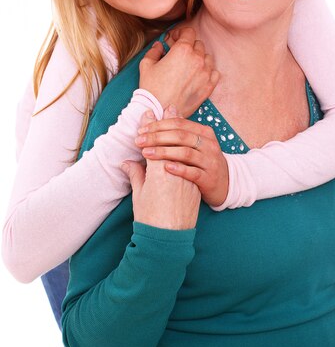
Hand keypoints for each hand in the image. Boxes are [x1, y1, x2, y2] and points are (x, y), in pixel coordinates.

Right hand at [122, 107, 200, 229]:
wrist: (169, 239)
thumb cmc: (150, 218)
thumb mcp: (139, 195)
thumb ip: (135, 174)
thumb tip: (127, 163)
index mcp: (157, 171)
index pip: (154, 142)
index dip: (151, 126)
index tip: (149, 113)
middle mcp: (173, 170)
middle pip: (171, 140)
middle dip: (167, 123)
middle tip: (166, 107)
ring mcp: (186, 176)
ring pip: (183, 148)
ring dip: (179, 132)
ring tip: (177, 117)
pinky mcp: (194, 183)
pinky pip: (190, 160)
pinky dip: (187, 147)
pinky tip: (187, 139)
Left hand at [136, 112, 228, 206]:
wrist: (225, 184)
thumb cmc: (204, 161)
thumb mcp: (197, 142)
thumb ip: (182, 128)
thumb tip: (168, 108)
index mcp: (204, 133)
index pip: (179, 124)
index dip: (158, 125)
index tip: (141, 130)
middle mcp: (209, 144)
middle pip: (180, 136)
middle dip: (157, 137)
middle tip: (139, 141)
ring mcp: (210, 161)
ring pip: (185, 153)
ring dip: (163, 152)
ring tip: (146, 153)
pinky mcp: (209, 178)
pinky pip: (193, 172)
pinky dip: (179, 168)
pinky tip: (165, 167)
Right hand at [139, 27, 218, 116]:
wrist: (160, 111)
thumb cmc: (152, 88)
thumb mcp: (146, 65)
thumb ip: (153, 51)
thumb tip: (158, 46)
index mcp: (183, 50)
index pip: (189, 32)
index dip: (181, 33)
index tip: (176, 39)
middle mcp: (197, 59)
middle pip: (198, 44)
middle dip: (189, 46)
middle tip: (179, 54)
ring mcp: (205, 73)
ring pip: (207, 57)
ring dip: (199, 58)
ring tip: (188, 66)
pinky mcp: (209, 86)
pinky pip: (214, 72)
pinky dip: (208, 71)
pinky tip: (198, 75)